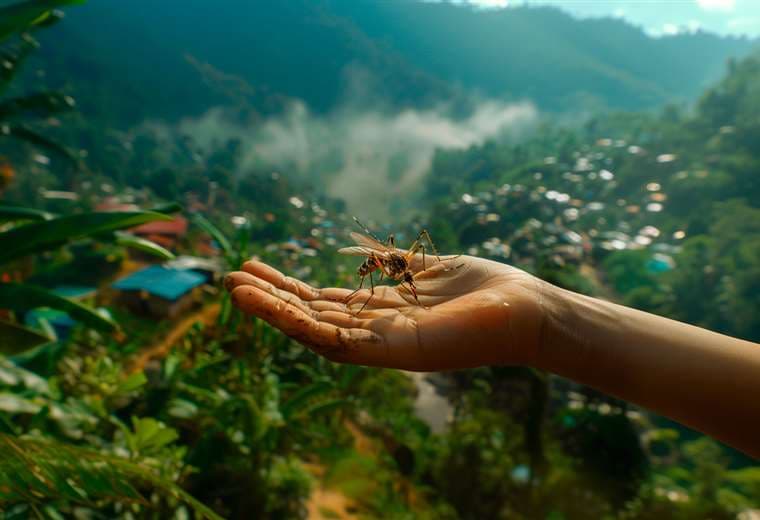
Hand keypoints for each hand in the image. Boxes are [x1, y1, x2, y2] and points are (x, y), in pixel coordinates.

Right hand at [224, 255, 544, 370]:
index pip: (326, 303)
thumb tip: (374, 253)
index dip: (290, 290)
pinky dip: (301, 324)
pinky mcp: (393, 353)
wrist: (526, 309)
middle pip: (313, 317)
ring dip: (275, 312)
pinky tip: (274, 307)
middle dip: (273, 300)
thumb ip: (398, 265)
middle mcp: (376, 332)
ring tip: (237, 291)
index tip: (258, 270)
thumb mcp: (430, 269)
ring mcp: (382, 346)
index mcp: (384, 313)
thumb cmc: (485, 289)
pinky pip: (337, 342)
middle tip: (233, 280)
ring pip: (315, 332)